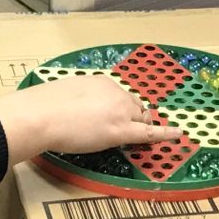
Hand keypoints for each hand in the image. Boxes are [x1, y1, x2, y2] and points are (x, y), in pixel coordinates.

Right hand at [0, 78, 183, 165]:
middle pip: (135, 108)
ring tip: (135, 136)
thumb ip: (80, 99)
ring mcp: (119, 111)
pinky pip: (149, 133)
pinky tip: (178, 135)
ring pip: (140, 120)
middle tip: (129, 130)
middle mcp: (115, 92)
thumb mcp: (65, 93)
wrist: (41, 115)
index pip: (120, 97)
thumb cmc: (43, 107)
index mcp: (101, 82)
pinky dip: (165, 134)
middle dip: (135, 118)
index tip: (120, 115)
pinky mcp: (120, 130)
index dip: (123, 109)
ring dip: (140, 127)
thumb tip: (79, 110)